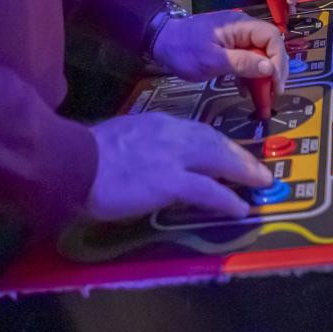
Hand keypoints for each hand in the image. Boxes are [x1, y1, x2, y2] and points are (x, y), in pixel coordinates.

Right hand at [84, 113, 272, 221]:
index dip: (216, 142)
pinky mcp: (171, 182)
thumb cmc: (85, 153)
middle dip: (238, 155)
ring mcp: (173, 157)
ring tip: (259, 183)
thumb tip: (146, 158)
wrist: (73, 162)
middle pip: (214, 142)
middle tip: (256, 168)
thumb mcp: (119, 137)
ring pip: (219, 161)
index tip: (228, 150)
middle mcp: (171, 134)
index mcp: (156, 123)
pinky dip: (227, 199)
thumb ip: (139, 144)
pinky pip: (208, 191)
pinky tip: (240, 209)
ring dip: (242, 172)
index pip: (196, 130)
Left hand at [151, 8, 286, 90]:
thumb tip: (269, 68)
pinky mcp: (229, 51)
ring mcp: (236, 40)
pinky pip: (246, 63)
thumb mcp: (212, 60)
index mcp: (241, 26)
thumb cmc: (184, 49)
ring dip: (262, 80)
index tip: (276, 84)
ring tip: (263, 102)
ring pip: (259, 59)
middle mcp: (243, 30)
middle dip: (273, 73)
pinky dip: (249, 78)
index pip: (272, 38)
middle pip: (269, 49)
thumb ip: (241, 63)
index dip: (278, 61)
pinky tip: (246, 93)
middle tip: (272, 96)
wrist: (160, 42)